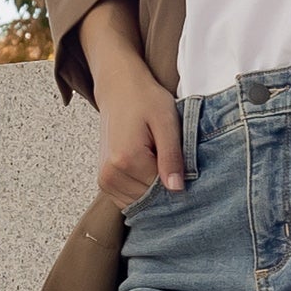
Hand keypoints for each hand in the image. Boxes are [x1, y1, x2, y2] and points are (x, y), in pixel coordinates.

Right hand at [81, 0, 184, 208]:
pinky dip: (142, 191)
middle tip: (172, 161)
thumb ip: (172, 156)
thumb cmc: (144, 99)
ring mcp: (104, 180)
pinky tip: (149, 170)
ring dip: (153, 189)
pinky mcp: (104, 181)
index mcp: (127, 160)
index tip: (185, 167)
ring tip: (157, 161)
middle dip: (165, 186)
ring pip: (140, 202)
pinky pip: (128, 200)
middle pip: (150, 199)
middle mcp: (111, 174)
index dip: (179, 181)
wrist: (118, 88)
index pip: (162, 190)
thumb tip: (177, 189)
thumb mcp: (167, 122)